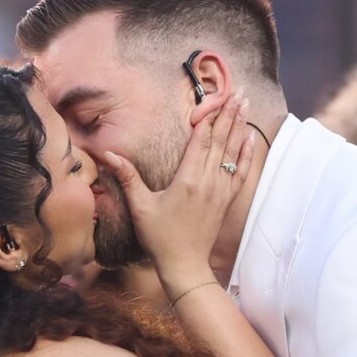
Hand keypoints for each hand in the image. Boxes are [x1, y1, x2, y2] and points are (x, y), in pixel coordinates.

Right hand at [103, 90, 255, 296]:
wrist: (184, 265)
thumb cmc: (160, 237)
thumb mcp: (139, 206)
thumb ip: (127, 177)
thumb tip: (107, 154)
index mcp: (187, 179)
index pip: (201, 140)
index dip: (209, 116)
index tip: (217, 96)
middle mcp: (208, 181)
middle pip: (221, 140)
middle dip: (229, 113)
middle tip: (238, 91)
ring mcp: (220, 191)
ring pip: (233, 151)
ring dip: (239, 126)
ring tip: (246, 104)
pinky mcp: (226, 200)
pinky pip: (240, 171)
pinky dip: (246, 153)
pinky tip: (250, 137)